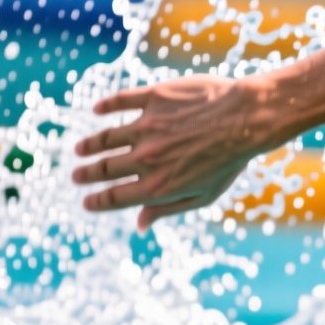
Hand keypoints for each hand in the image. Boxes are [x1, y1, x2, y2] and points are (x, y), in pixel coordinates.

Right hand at [73, 75, 281, 231]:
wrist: (248, 119)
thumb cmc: (231, 161)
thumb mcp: (203, 195)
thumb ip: (167, 209)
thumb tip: (140, 225)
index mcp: (158, 186)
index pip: (115, 198)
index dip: (96, 202)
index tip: (86, 202)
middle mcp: (146, 158)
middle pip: (104, 169)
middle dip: (86, 175)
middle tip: (76, 176)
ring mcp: (147, 127)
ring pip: (105, 137)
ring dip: (89, 146)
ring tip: (80, 150)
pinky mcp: (153, 99)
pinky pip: (121, 101)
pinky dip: (105, 106)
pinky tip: (98, 110)